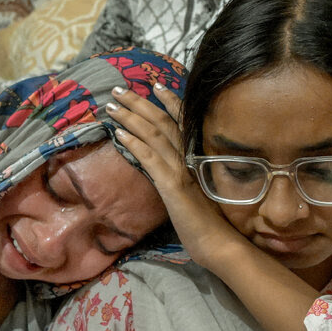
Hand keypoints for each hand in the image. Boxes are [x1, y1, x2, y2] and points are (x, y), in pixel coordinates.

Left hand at [105, 83, 246, 268]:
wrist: (220, 244)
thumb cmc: (210, 224)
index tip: (154, 86)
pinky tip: (118, 134)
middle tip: (119, 89)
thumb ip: (188, 176)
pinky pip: (150, 159)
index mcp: (198, 157)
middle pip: (163, 121)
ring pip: (154, 134)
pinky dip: (134, 143)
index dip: (169, 101)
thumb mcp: (198, 193)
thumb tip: (175, 171)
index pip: (182, 121)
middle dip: (139, 103)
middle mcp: (191, 157)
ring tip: (111, 106)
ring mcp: (182, 170)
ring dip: (130, 117)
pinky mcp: (173, 186)